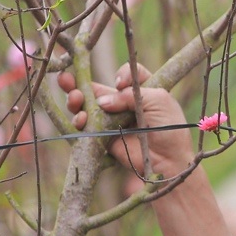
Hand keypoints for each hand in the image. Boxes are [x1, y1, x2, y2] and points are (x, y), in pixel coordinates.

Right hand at [58, 64, 194, 183]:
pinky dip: (79, 120)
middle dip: (81, 83)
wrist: (168, 160)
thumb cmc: (170, 128)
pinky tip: (81, 118)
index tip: (120, 82)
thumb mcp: (158, 101)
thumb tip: (101, 101)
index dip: (121, 75)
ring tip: (74, 99)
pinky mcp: (104, 136)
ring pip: (87, 106)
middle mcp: (125, 104)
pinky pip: (86, 126)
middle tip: (66, 79)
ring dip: (76, 100)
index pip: (126, 75)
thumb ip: (128, 95)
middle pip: (99, 89)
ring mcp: (113, 120)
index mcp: (143, 91)